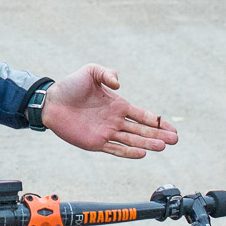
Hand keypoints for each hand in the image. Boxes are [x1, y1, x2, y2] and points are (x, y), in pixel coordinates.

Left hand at [39, 65, 179, 157]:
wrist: (51, 101)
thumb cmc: (70, 85)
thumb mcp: (90, 72)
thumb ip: (106, 74)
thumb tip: (119, 84)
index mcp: (118, 105)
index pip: (142, 115)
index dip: (157, 122)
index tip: (172, 128)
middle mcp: (115, 120)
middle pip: (141, 130)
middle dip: (158, 135)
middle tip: (174, 140)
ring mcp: (106, 132)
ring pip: (132, 140)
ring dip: (147, 144)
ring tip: (163, 147)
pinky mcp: (95, 142)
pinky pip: (115, 149)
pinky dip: (128, 152)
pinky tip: (142, 154)